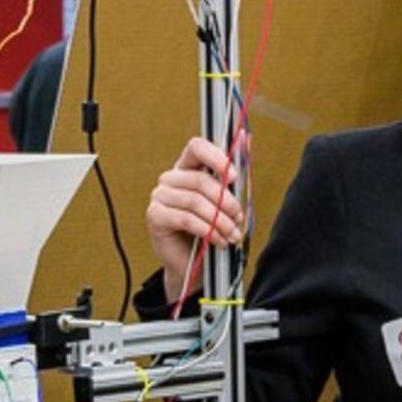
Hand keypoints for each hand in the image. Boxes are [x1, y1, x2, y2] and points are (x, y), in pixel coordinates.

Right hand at [145, 135, 246, 303]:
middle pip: (200, 180)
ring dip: (219, 220)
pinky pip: (185, 218)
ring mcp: (160, 196)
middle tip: (238, 217)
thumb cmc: (209, 230)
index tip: (233, 176)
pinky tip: (218, 240)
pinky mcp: (155, 216)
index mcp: (187, 168)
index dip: (216, 157)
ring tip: (232, 234)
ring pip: (194, 201)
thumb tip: (245, 138)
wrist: (192, 263)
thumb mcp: (225, 203)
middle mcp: (170, 179)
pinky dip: (207, 230)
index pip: (196, 147)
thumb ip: (232, 176)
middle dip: (225, 201)